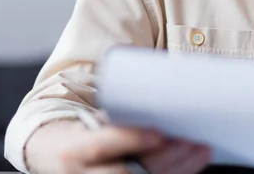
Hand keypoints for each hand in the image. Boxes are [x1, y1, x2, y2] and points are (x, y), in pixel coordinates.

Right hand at [26, 119, 210, 173]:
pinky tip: (193, 163)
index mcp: (73, 150)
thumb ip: (118, 115)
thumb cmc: (79, 132)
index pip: (100, 147)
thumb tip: (156, 88)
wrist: (53, 156)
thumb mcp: (90, 121)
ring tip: (200, 150)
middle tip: (193, 141)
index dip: (131, 141)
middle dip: (166, 159)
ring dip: (178, 170)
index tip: (159, 133)